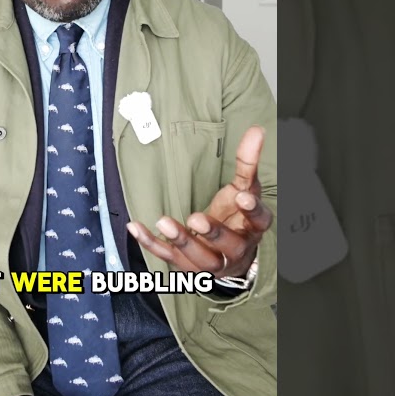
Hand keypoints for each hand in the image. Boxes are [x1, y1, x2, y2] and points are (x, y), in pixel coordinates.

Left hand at [128, 125, 271, 278]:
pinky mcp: (187, 266)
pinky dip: (150, 243)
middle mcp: (236, 249)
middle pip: (229, 245)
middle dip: (213, 233)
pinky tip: (135, 227)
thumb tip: (256, 130)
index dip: (252, 210)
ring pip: (200, 258)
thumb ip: (247, 162)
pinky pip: (167, 256)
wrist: (230, 257)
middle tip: (196, 219)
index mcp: (253, 228)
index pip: (259, 220)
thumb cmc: (237, 216)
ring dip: (182, 240)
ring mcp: (212, 262)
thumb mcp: (245, 188)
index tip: (242, 196)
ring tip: (164, 221)